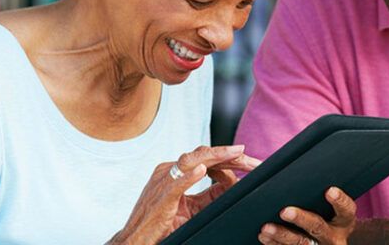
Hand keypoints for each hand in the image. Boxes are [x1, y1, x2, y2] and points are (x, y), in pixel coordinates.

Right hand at [109, 145, 260, 244]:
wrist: (135, 240)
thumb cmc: (158, 225)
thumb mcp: (189, 209)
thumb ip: (207, 196)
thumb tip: (230, 187)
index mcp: (175, 172)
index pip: (206, 159)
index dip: (229, 160)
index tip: (249, 164)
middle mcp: (169, 171)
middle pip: (204, 155)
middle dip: (231, 156)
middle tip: (253, 160)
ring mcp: (164, 181)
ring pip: (193, 160)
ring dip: (217, 156)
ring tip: (237, 153)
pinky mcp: (161, 196)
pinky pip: (176, 182)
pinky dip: (190, 176)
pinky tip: (203, 169)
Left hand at [258, 187, 355, 244]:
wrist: (325, 243)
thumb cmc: (321, 212)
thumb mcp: (325, 203)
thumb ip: (308, 185)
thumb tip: (274, 161)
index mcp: (343, 220)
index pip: (347, 209)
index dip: (339, 200)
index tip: (329, 190)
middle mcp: (334, 236)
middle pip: (319, 227)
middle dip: (301, 219)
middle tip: (285, 211)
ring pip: (302, 243)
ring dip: (283, 235)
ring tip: (266, 227)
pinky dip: (275, 244)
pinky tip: (264, 236)